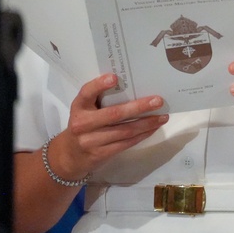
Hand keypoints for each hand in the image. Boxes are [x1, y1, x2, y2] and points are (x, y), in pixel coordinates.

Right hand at [52, 74, 167, 178]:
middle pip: (114, 114)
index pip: (86, 93)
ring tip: (163, 116)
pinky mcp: (100, 154)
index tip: (114, 77)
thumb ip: (101, 99)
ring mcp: (91, 141)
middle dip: (139, 107)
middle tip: (158, 101)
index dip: (99, 85)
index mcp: (79, 107)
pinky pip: (126, 143)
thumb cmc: (85, 124)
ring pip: (124, 131)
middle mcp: (82, 124)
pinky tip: (153, 128)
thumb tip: (135, 86)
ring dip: (147, 123)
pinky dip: (142, 135)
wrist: (70, 155)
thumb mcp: (86, 109)